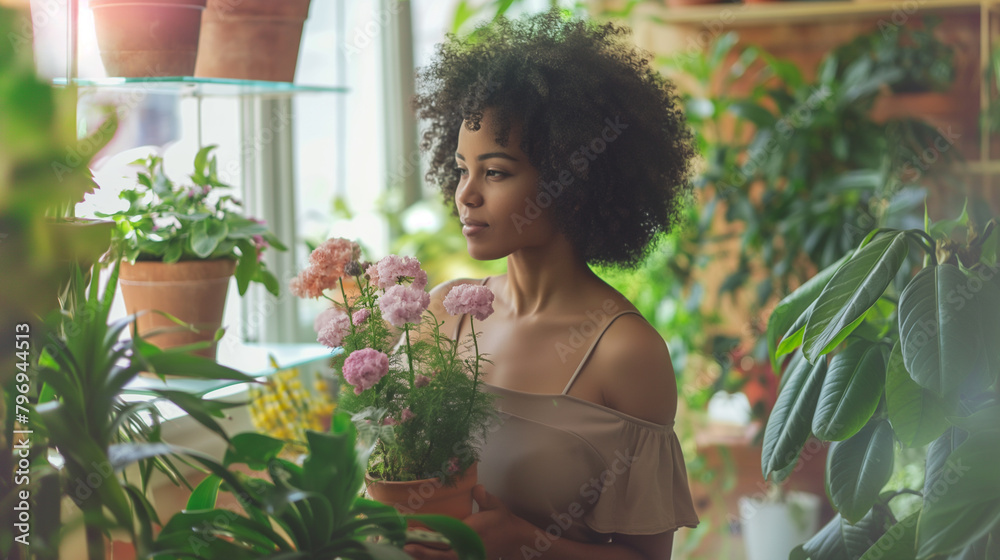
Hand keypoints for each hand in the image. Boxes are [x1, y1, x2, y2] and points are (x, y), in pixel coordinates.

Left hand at [404, 485, 528, 559]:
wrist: (514, 540)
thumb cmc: (502, 520)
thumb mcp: (495, 506)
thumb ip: (484, 497)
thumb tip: (477, 488)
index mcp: (471, 532)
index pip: (447, 536)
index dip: (430, 536)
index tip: (414, 532)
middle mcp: (466, 547)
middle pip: (440, 553)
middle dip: (422, 550)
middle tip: (404, 545)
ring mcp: (466, 556)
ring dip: (425, 557)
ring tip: (407, 550)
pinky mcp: (466, 559)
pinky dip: (433, 559)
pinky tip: (420, 556)